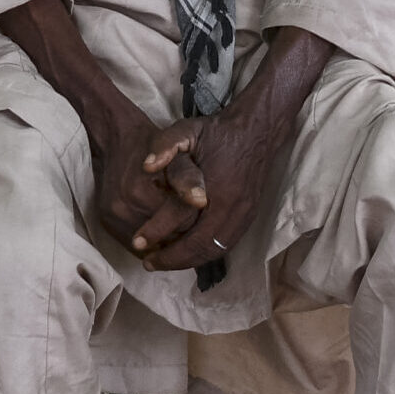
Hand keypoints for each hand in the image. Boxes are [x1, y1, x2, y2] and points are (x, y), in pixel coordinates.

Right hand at [85, 109, 210, 259]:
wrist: (115, 140)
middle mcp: (123, 207)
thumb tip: (200, 202)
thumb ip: (189, 179)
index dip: (196, 220)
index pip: (182, 225)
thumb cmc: (151, 146)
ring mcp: (112, 216)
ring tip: (175, 224)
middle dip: (182, 232)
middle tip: (189, 217)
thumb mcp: (175, 155)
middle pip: (167, 238)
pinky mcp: (106, 222)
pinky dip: (150, 243)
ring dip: (166, 241)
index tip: (200, 211)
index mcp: (141, 192)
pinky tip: (158, 229)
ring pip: (151, 247)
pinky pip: (135, 246)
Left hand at [136, 107, 282, 272]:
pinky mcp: (249, 217)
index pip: (183, 221)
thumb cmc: (216, 133)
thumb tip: (145, 166)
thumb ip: (164, 145)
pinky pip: (227, 245)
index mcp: (216, 189)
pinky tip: (188, 256)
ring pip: (216, 251)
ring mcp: (244, 215)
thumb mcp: (186, 130)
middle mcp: (233, 208)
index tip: (137, 243)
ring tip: (163, 263)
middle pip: (201, 246)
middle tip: (148, 263)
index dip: (159, 234)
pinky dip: (205, 255)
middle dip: (173, 259)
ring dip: (189, 261)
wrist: (256, 132)